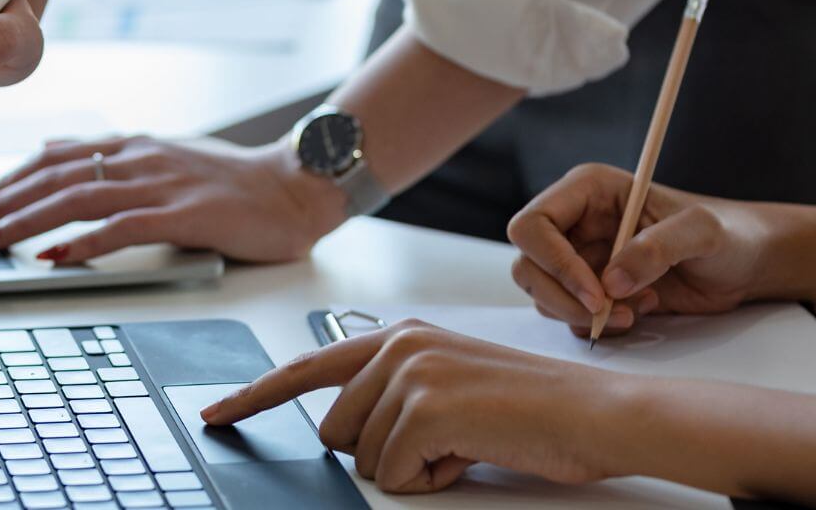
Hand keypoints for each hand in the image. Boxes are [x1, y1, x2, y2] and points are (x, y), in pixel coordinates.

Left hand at [0, 136, 347, 262]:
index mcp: (131, 145)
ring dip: (23, 222)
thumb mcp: (163, 159)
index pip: (51, 159)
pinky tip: (51, 257)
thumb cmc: (234, 183)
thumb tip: (56, 154)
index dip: (5, 181)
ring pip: (74, 198)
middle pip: (50, 177)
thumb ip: (112, 159)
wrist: (297, 186)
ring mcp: (159, 184)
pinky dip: (81, 242)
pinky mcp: (184, 214)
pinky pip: (121, 227)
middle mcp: (137, 158)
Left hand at [201, 320, 635, 492]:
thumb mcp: (450, 388)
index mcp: (399, 336)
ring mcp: (409, 372)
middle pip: (334, 431)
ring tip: (467, 442)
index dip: (255, 396)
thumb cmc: (533, 409)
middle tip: (447, 441)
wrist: (597, 414)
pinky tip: (472, 451)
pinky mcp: (424, 406)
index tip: (218, 414)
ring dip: (413, 467)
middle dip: (382, 452)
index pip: (307, 368)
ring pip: (363, 457)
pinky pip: (393, 473)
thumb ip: (393, 397)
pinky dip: (432, 478)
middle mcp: (397, 345)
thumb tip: (345, 433)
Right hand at [505, 164, 769, 337]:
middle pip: (527, 265)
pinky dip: (597, 325)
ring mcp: (578, 258)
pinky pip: (567, 315)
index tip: (596, 293)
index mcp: (588, 192)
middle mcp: (574, 223)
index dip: (554, 262)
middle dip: (563, 297)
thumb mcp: (703, 232)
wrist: (746, 264)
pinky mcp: (589, 289)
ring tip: (636, 309)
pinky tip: (639, 311)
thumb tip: (610, 283)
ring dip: (582, 314)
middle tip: (609, 313)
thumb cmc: (729, 234)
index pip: (532, 226)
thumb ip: (658, 248)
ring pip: (542, 294)